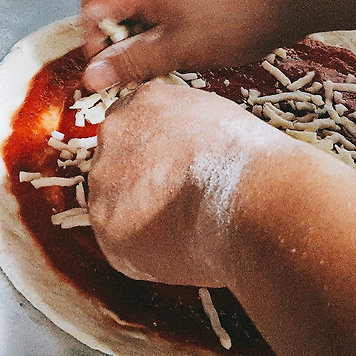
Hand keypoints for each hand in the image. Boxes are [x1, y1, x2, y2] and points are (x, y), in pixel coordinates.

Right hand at [78, 0, 296, 91]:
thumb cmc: (236, 19)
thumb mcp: (178, 50)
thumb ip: (131, 63)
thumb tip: (90, 76)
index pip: (91, 5)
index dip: (93, 40)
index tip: (114, 68)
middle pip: (117, 2)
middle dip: (123, 38)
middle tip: (148, 67)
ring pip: (146, 0)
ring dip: (149, 31)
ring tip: (176, 55)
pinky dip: (171, 18)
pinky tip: (198, 37)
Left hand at [87, 81, 316, 288]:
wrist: (250, 200)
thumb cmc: (251, 162)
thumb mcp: (216, 118)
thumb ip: (183, 129)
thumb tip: (184, 151)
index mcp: (143, 102)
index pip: (132, 129)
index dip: (152, 157)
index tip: (171, 175)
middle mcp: (114, 133)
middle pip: (116, 165)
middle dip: (139, 187)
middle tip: (177, 206)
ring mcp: (105, 180)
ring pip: (113, 206)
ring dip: (139, 221)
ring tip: (183, 229)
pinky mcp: (106, 225)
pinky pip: (119, 245)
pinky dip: (143, 253)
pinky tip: (176, 247)